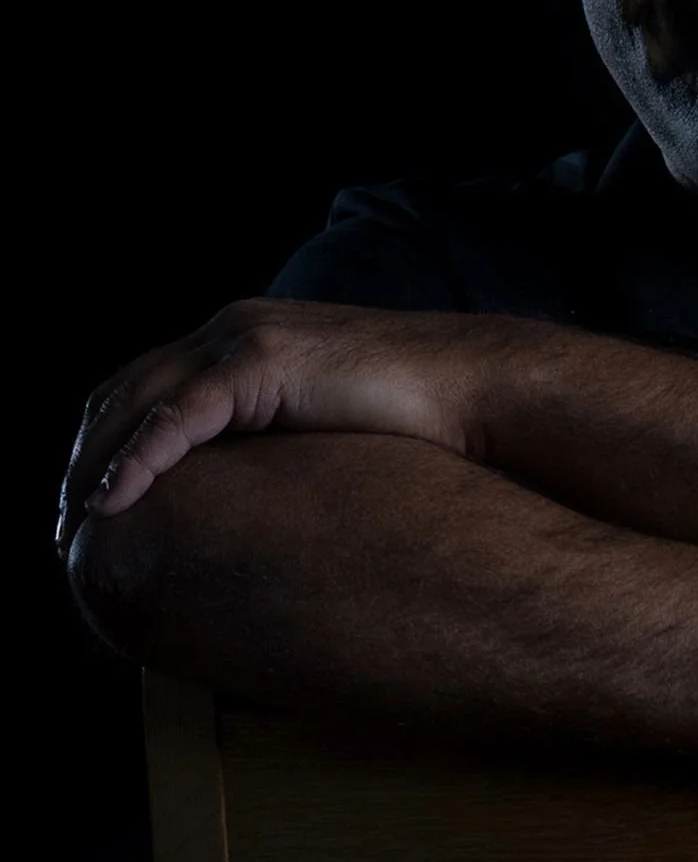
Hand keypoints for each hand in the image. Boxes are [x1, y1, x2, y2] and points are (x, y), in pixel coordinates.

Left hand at [58, 299, 500, 551]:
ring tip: (76, 531)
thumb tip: (244, 501)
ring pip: (132, 403)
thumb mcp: (319, 423)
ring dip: (91, 469)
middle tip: (63, 535)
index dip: (102, 446)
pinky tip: (111, 504)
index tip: (88, 508)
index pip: (141, 386)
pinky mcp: (262, 363)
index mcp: (242, 337)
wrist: (470, 387)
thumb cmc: (414, 416)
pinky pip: (175, 420)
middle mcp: (231, 326)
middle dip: (79, 462)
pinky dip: (134, 463)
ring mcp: (244, 338)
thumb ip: (271, 438)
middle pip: (119, 392)